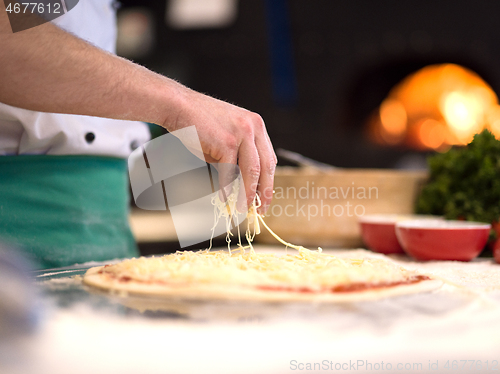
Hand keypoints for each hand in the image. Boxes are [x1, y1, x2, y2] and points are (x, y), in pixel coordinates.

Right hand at [164, 85, 276, 213]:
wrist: (179, 107)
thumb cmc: (200, 125)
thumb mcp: (226, 138)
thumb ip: (237, 158)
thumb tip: (242, 186)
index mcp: (256, 126)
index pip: (269, 159)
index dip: (268, 181)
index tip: (265, 198)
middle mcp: (253, 127)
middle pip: (266, 167)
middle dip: (264, 192)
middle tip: (260, 210)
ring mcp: (241, 133)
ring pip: (252, 171)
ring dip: (247, 194)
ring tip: (242, 208)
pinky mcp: (227, 141)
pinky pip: (230, 171)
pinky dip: (227, 187)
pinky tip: (224, 197)